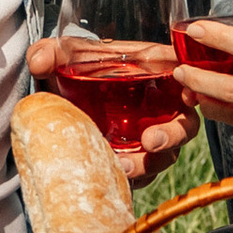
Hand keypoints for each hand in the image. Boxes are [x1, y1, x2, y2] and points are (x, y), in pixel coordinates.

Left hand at [27, 35, 191, 184]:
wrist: (68, 101)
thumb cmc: (79, 71)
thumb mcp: (65, 58)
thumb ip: (52, 52)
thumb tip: (40, 59)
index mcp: (154, 71)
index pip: (183, 76)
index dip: (193, 86)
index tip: (188, 96)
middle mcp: (160, 105)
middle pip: (185, 122)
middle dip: (173, 135)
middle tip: (151, 142)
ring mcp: (151, 135)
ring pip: (167, 154)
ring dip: (149, 163)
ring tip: (124, 168)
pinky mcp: (138, 159)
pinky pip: (145, 173)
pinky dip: (134, 178)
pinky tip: (117, 179)